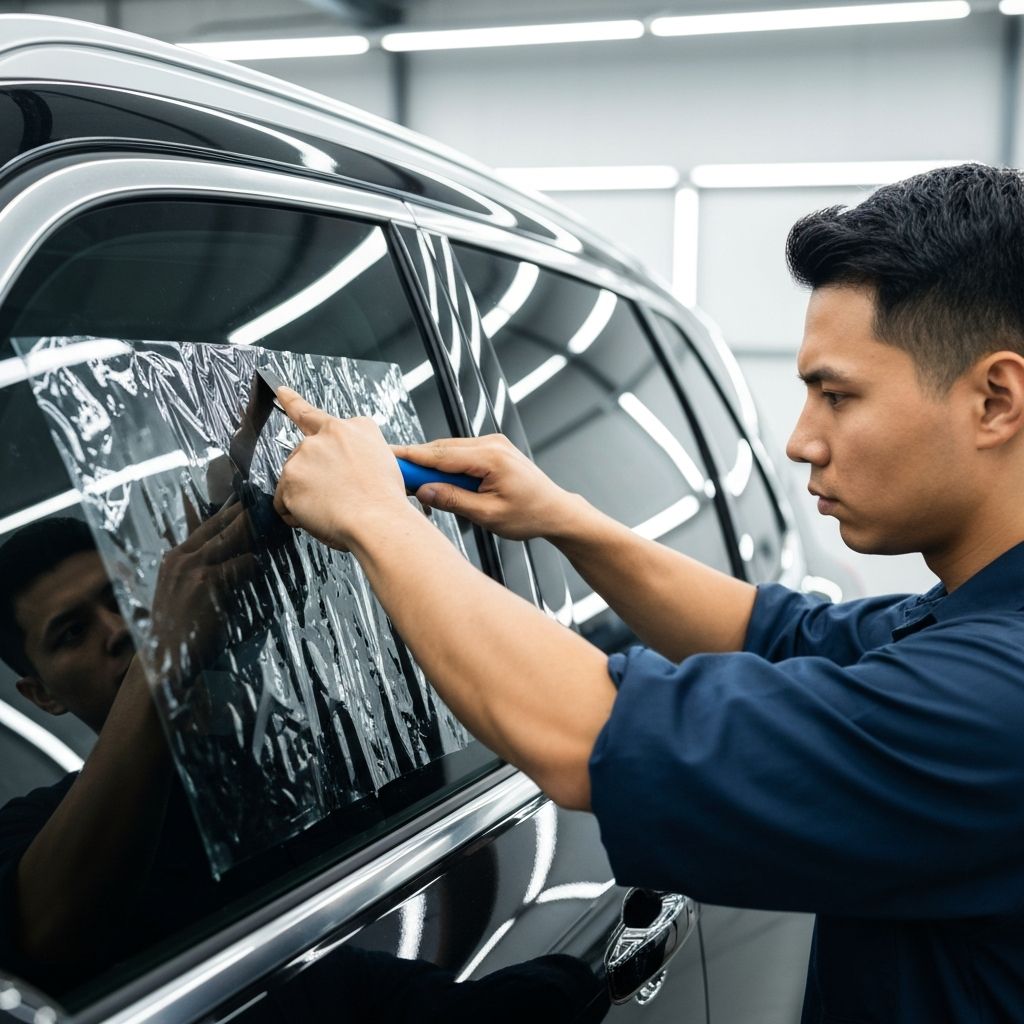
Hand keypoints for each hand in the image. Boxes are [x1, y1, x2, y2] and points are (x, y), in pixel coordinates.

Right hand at [150, 499, 256, 684]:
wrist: (166, 657)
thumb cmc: (180, 627)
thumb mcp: (181, 589)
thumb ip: (201, 569)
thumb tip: (234, 555)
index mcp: (176, 556)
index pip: (207, 522)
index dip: (232, 511)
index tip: (252, 502)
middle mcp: (183, 557)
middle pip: (222, 524)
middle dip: (249, 514)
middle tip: (273, 506)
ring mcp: (194, 569)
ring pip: (235, 539)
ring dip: (260, 533)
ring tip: (281, 529)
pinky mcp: (209, 583)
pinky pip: (243, 564)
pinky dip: (259, 562)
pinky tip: (272, 560)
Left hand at [273, 388, 409, 550]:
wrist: (379, 520)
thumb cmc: (385, 499)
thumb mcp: (384, 459)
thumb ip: (357, 451)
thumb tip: (344, 464)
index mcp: (350, 429)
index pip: (313, 412)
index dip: (293, 401)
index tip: (281, 390)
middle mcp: (324, 436)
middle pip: (305, 457)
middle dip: (313, 477)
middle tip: (338, 496)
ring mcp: (304, 456)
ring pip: (295, 480)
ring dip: (307, 496)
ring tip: (335, 508)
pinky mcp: (290, 479)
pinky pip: (284, 503)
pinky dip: (296, 514)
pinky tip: (318, 517)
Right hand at [391, 434, 575, 540]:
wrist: (555, 510)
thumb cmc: (530, 515)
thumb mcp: (488, 515)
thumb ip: (454, 501)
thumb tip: (424, 492)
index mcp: (492, 458)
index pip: (441, 455)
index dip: (411, 457)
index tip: (388, 457)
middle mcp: (492, 444)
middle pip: (441, 449)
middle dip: (417, 463)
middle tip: (394, 477)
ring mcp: (493, 444)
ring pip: (449, 451)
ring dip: (432, 467)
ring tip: (417, 488)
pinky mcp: (492, 449)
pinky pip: (461, 454)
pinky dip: (446, 467)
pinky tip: (439, 485)